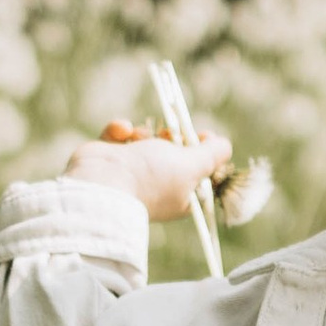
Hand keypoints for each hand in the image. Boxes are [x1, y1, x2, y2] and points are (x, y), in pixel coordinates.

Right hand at [64, 116, 232, 219]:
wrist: (100, 182)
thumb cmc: (150, 177)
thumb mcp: (191, 167)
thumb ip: (212, 155)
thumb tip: (224, 146)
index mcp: (180, 196)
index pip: (199, 171)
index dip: (202, 151)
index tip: (202, 136)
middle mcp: (157, 186)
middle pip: (173, 152)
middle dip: (173, 138)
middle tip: (171, 135)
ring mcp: (132, 172)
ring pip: (146, 140)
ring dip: (145, 132)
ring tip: (139, 137)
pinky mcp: (110, 159)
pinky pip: (120, 136)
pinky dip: (121, 129)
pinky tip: (121, 131)